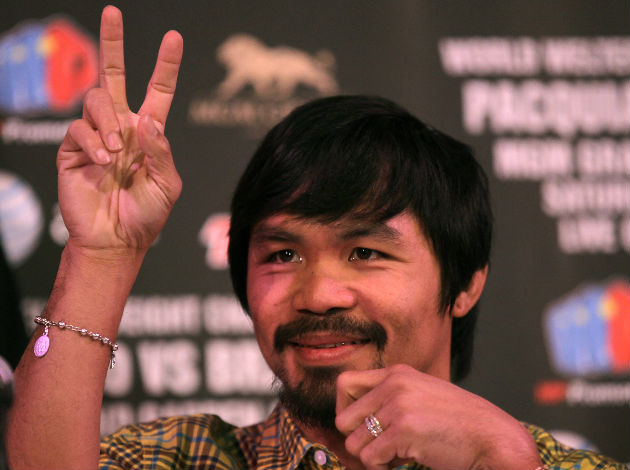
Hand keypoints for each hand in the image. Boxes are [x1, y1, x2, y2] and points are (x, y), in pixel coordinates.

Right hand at [57, 6, 182, 253]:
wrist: (116, 240)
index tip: (174, 38)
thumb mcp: (167, 184)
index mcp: (149, 134)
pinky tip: (102, 161)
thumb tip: (147, 119)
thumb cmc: (147, 215)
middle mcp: (122, 128)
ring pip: (96, 101)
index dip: (166, 66)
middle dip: (114, 44)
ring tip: (115, 152)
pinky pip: (78, 128)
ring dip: (108, 121)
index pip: (158, 92)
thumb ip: (161, 151)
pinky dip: (92, 142)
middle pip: (114, 76)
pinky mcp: (72, 148)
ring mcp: (96, 136)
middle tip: (113, 12)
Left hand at [335, 364, 541, 469]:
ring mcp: (398, 406)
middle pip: (343, 419)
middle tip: (381, 447)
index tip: (362, 426)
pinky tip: (404, 461)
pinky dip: (382, 467)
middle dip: (358, 439)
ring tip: (397, 455)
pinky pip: (370, 459)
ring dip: (373, 457)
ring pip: (354, 444)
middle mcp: (393, 384)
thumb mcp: (420, 394)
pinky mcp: (403, 430)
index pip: (344, 383)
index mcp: (396, 373)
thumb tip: (348, 421)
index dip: (346, 409)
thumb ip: (390, 397)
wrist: (493, 436)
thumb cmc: (457, 422)